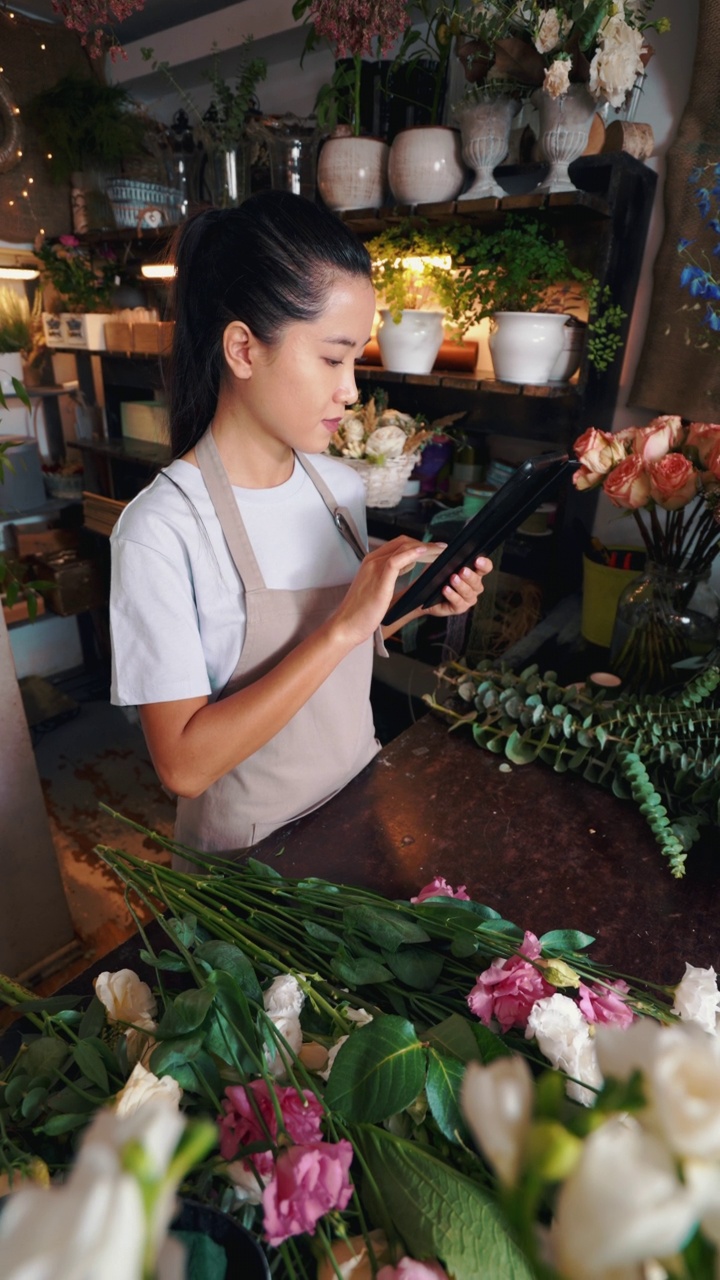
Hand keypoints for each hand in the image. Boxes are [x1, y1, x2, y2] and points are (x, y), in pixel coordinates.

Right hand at [331, 536, 447, 647]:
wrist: (346, 625)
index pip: (397, 544)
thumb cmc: (361, 612)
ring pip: (403, 547)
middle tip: (441, 548)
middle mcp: (372, 561)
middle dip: (425, 543)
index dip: (418, 544)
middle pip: (402, 542)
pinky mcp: (379, 578)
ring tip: (440, 551)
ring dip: (425, 547)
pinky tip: (425, 553)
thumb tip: (410, 565)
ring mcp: (374, 567)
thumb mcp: (379, 587)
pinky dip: (413, 553)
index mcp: (371, 562)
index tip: (433, 548)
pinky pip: (397, 560)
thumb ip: (392, 574)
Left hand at [421, 556, 492, 618]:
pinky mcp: (459, 608)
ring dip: (461, 585)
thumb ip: (448, 557)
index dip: (484, 564)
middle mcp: (474, 587)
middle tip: (462, 570)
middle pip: (477, 581)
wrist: (424, 595)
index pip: (485, 568)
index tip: (478, 560)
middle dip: (470, 575)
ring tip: (453, 579)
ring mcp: (468, 598)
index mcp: (474, 573)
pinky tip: (446, 589)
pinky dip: (452, 595)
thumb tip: (448, 550)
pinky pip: (458, 602)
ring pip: (468, 592)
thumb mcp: (441, 563)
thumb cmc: (436, 577)